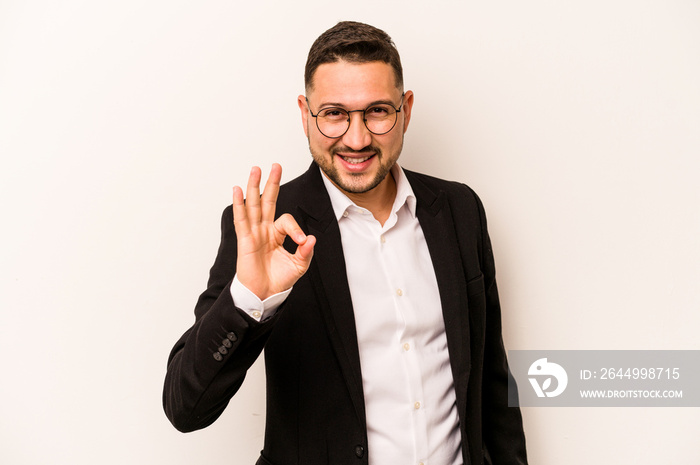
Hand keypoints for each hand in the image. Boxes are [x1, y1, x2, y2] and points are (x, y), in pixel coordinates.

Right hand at [232, 164, 315, 299]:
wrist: (265, 294)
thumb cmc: (279, 280)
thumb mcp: (299, 265)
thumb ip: (305, 251)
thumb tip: (311, 238)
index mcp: (277, 233)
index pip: (286, 221)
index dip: (296, 229)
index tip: (302, 241)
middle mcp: (264, 229)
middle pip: (268, 201)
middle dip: (272, 183)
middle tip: (275, 165)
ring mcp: (253, 233)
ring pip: (254, 205)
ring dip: (254, 186)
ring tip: (256, 169)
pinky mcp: (245, 240)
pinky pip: (241, 219)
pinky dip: (239, 204)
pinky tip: (237, 190)